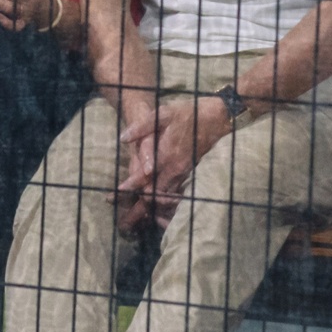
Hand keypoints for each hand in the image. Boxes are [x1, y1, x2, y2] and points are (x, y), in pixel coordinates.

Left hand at [114, 96, 211, 229]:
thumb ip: (142, 126)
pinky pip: (175, 194)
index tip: (115, 195)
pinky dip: (164, 203)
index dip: (129, 188)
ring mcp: (184, 173)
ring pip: (165, 197)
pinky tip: (157, 208)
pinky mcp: (189, 173)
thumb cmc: (188, 113)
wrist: (217, 118)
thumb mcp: (164, 113)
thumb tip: (123, 138)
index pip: (144, 178)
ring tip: (137, 219)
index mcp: (166, 155)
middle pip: (154, 195)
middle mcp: (175, 169)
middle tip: (124, 219)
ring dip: (151, 207)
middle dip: (138, 207)